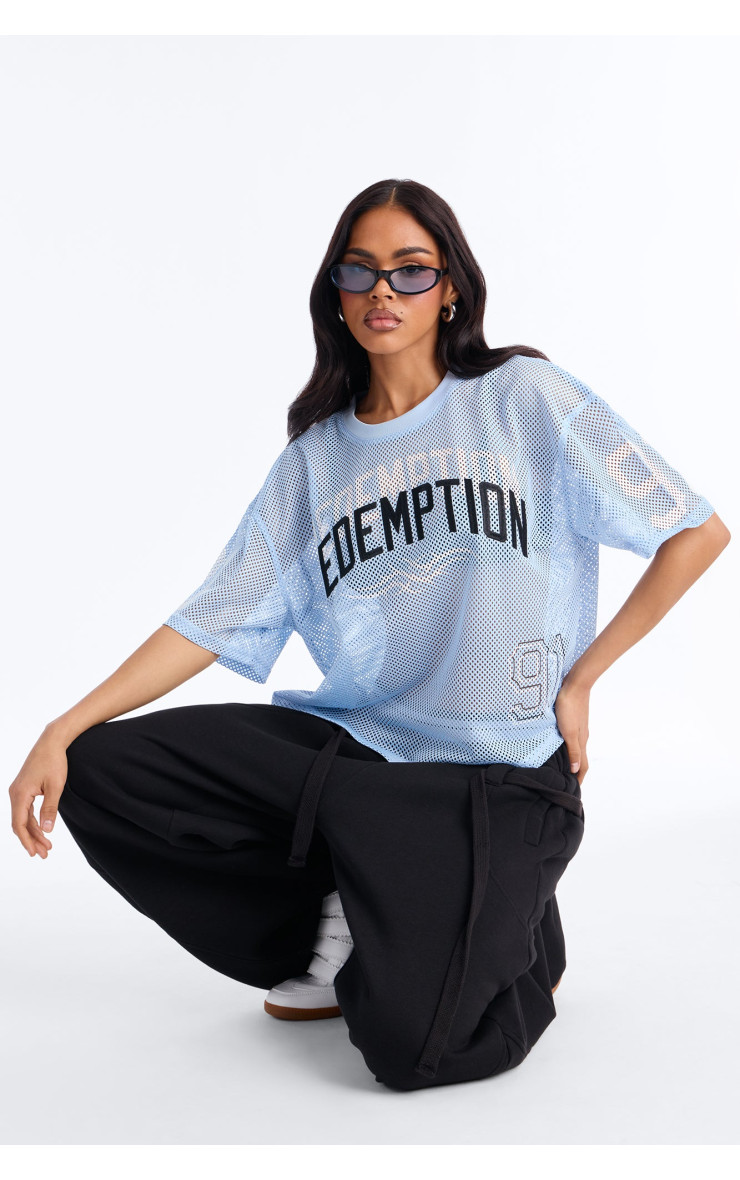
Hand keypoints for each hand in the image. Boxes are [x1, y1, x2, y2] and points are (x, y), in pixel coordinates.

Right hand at [8, 730, 68, 857]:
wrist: (52, 742)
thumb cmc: (54, 761)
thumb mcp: (55, 787)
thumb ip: (50, 809)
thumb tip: (46, 831)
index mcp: (20, 794)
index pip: (19, 824)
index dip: (26, 840)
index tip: (34, 853)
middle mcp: (15, 793)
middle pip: (20, 823)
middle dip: (32, 840)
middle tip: (44, 854)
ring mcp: (18, 791)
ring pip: (23, 818)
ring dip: (34, 832)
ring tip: (47, 846)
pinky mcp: (23, 789)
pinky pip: (25, 810)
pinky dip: (33, 821)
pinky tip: (42, 830)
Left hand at [554, 676, 589, 786]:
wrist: (575, 684)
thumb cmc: (570, 707)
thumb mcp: (569, 731)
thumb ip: (573, 751)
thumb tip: (575, 769)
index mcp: (582, 741)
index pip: (583, 766)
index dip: (579, 779)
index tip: (574, 791)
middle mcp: (582, 736)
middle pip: (581, 758)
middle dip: (576, 771)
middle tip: (567, 782)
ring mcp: (578, 727)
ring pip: (577, 748)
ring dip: (572, 759)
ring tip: (563, 767)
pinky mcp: (573, 719)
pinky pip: (572, 738)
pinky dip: (569, 747)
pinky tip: (561, 745)